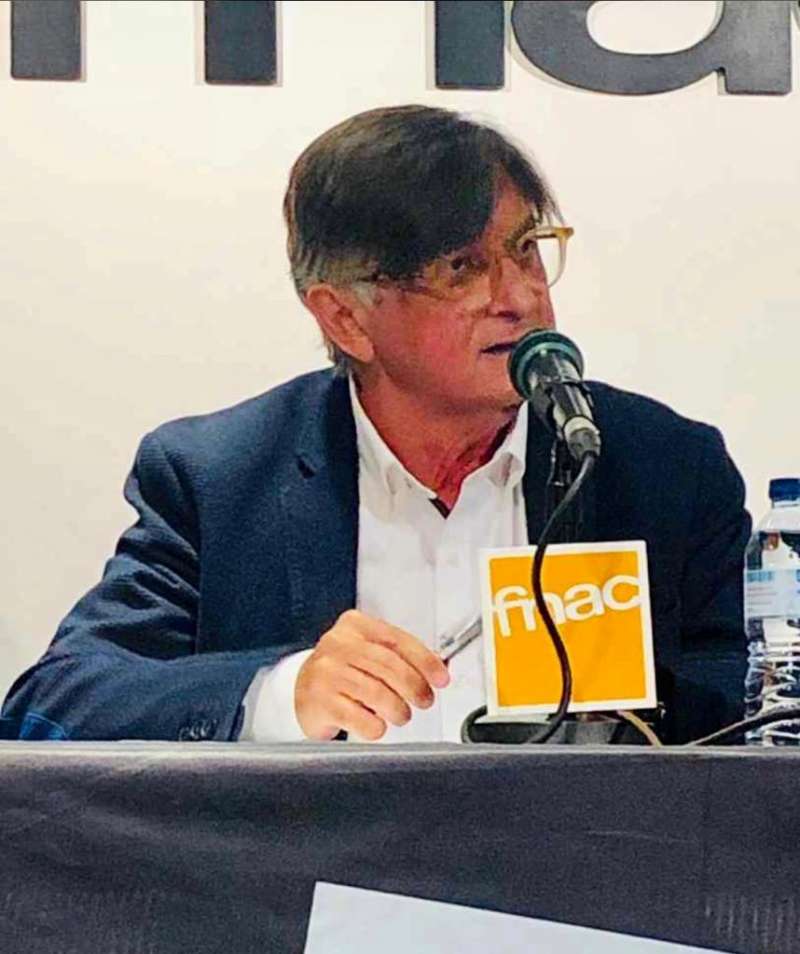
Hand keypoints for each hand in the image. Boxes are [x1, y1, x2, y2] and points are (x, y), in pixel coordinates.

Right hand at [295, 609, 449, 740]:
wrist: (299, 691)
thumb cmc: (343, 672)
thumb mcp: (367, 652)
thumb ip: (400, 656)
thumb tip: (440, 668)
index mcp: (354, 625)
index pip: (397, 640)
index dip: (425, 661)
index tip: (441, 678)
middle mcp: (337, 644)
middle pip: (389, 666)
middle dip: (415, 687)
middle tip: (424, 700)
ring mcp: (326, 672)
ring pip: (377, 692)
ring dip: (398, 709)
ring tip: (401, 715)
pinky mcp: (320, 701)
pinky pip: (359, 718)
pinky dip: (376, 726)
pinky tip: (377, 725)